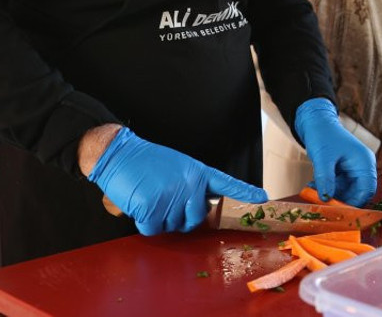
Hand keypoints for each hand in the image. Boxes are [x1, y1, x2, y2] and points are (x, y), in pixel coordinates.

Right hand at [88, 126, 266, 235]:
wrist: (119, 153)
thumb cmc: (145, 161)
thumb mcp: (177, 166)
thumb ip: (191, 185)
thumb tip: (197, 208)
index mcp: (197, 172)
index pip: (226, 183)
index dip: (245, 192)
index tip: (263, 198)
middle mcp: (189, 185)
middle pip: (195, 218)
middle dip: (180, 218)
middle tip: (164, 202)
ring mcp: (171, 197)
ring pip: (172, 226)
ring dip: (159, 218)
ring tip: (149, 195)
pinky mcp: (151, 207)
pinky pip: (152, 229)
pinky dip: (144, 222)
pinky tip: (139, 204)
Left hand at [294, 98, 376, 206]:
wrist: (315, 121)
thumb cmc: (323, 135)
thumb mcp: (323, 159)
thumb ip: (326, 179)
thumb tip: (326, 199)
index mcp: (364, 162)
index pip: (367, 190)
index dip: (355, 203)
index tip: (339, 211)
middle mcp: (363, 167)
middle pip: (358, 193)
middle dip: (341, 200)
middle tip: (324, 205)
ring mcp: (354, 169)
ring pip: (347, 191)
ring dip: (332, 194)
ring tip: (314, 193)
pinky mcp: (344, 170)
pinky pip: (340, 185)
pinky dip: (329, 188)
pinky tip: (315, 187)